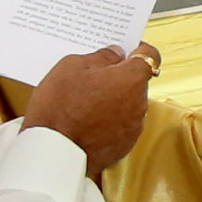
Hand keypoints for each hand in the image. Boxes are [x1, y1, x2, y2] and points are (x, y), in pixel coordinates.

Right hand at [22, 44, 157, 173]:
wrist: (51, 152)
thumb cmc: (58, 107)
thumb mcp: (71, 67)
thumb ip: (100, 56)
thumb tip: (115, 54)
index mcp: (130, 79)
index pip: (150, 56)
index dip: (138, 50)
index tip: (128, 49)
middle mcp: (139, 103)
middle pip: (137, 82)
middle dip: (121, 77)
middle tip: (96, 77)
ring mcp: (134, 127)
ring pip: (130, 104)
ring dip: (116, 100)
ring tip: (87, 102)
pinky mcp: (124, 146)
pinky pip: (122, 125)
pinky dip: (111, 121)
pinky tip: (89, 121)